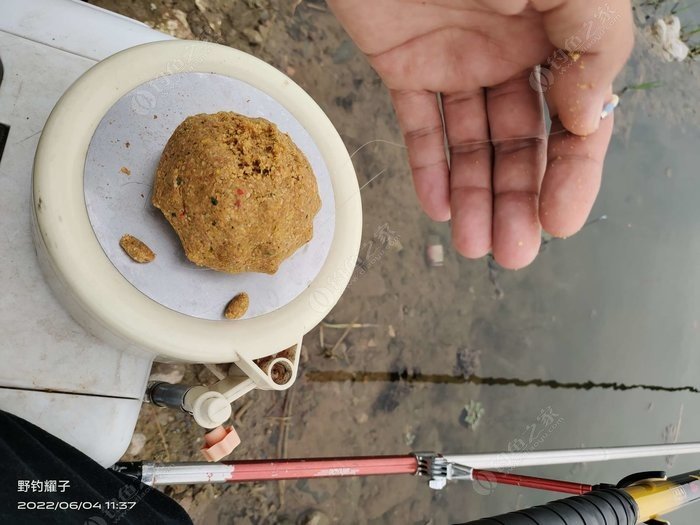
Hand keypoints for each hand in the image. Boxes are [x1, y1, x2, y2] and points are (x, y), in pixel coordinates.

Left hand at [327, 0, 632, 268]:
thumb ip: (591, 42)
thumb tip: (589, 116)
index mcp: (561, 29)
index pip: (577, 117)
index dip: (573, 173)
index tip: (559, 223)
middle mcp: (512, 49)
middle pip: (523, 141)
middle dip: (519, 199)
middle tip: (512, 254)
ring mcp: (457, 58)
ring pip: (472, 142)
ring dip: (475, 196)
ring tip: (475, 246)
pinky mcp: (403, 63)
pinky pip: (418, 124)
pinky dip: (427, 166)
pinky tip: (437, 208)